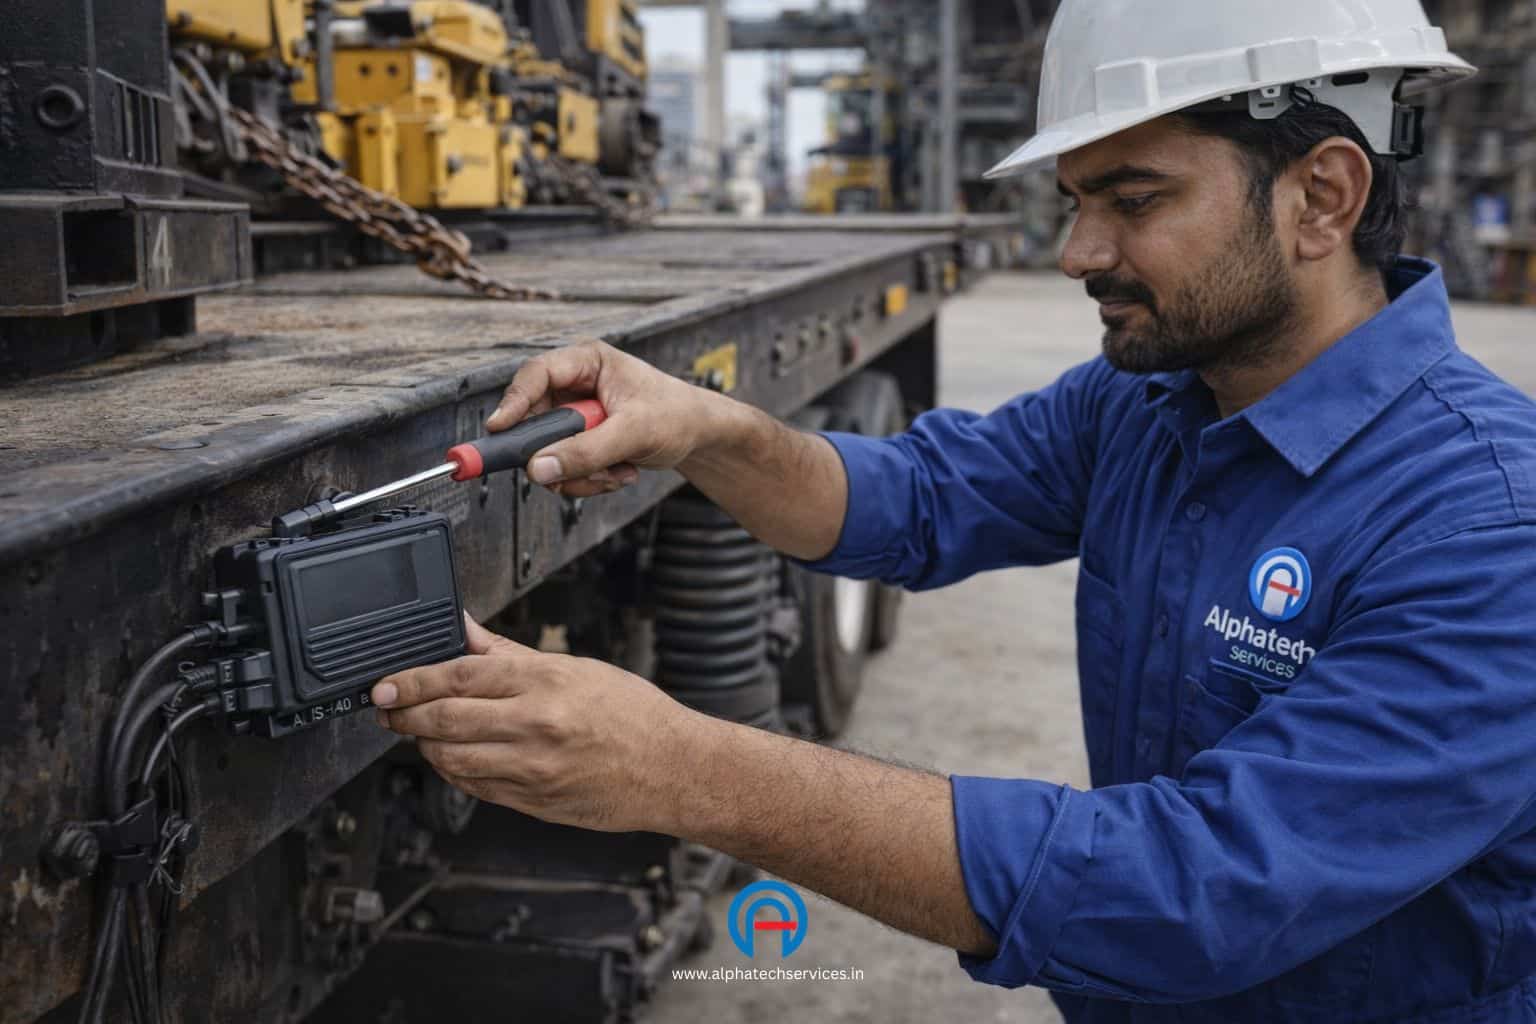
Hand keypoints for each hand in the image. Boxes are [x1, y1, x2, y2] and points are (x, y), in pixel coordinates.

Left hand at [373, 616, 699, 832]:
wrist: (673, 768)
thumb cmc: (632, 714)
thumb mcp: (573, 669)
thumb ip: (508, 653)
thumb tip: (463, 629)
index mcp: (544, 683)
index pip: (458, 675)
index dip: (412, 680)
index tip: (385, 684)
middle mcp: (534, 725)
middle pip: (444, 719)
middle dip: (403, 715)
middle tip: (387, 709)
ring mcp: (532, 769)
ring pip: (451, 759)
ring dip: (425, 747)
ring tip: (419, 734)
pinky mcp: (532, 801)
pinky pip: (475, 787)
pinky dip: (454, 772)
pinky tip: (453, 758)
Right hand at [487, 339, 721, 498]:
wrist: (699, 435)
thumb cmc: (677, 415)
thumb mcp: (635, 432)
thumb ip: (587, 451)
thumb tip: (538, 468)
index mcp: (587, 361)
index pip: (536, 375)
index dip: (513, 402)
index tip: (500, 430)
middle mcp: (575, 384)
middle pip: (535, 422)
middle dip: (560, 454)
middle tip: (578, 472)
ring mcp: (575, 415)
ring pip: (548, 452)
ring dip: (581, 473)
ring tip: (618, 470)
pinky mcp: (580, 441)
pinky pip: (564, 468)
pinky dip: (590, 479)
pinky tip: (620, 472)